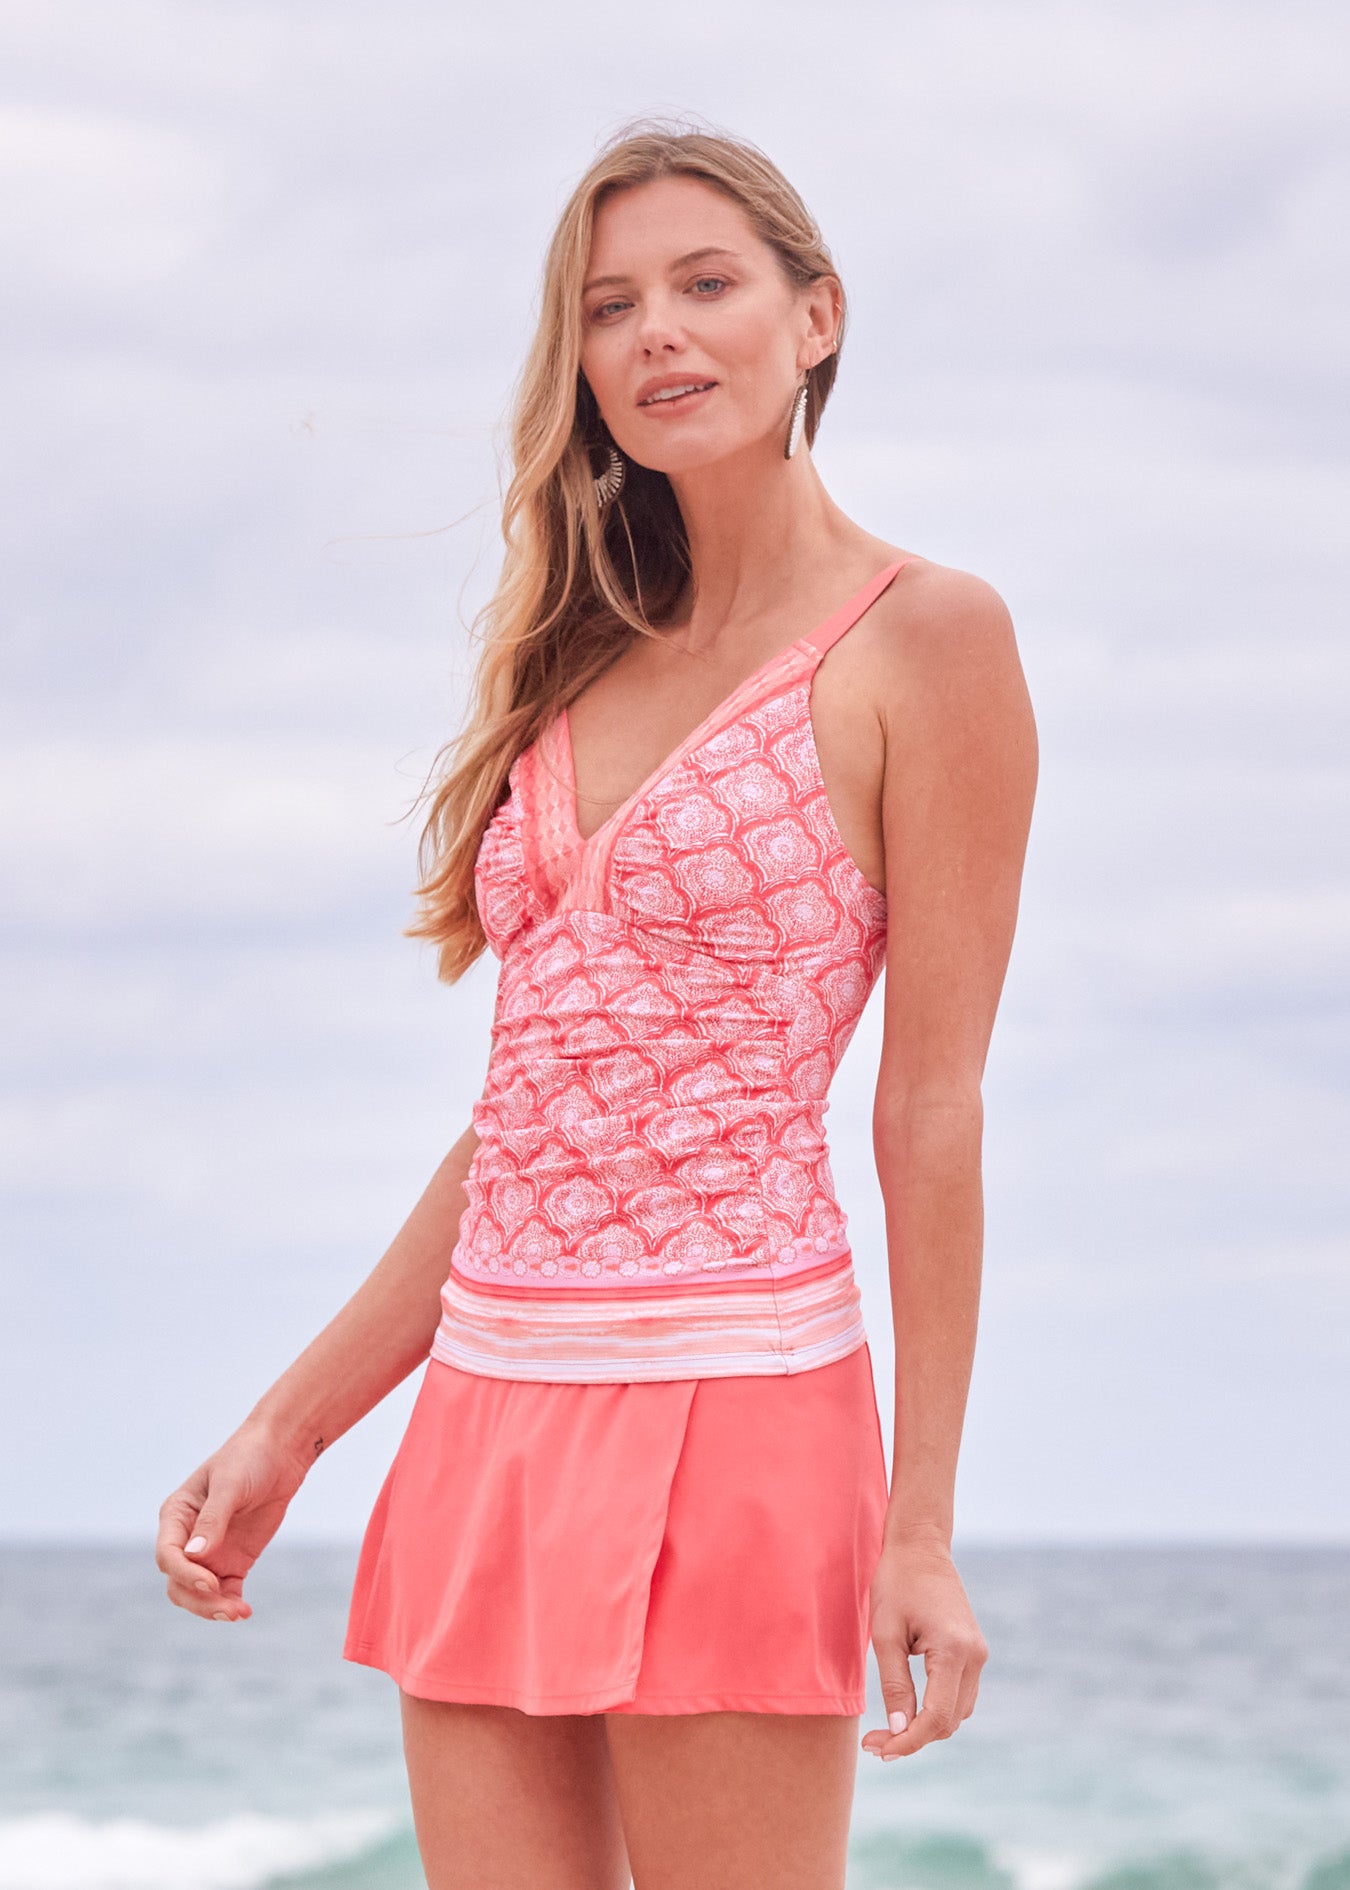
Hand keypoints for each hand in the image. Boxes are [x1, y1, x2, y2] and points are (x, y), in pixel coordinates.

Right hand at [156, 1424, 310, 1622]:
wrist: (280, 1453)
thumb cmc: (249, 1458)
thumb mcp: (230, 1485)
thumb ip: (213, 1520)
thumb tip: (194, 1555)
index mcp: (176, 1516)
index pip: (167, 1555)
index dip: (184, 1573)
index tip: (210, 1583)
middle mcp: (187, 1538)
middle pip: (178, 1582)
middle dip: (198, 1599)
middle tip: (228, 1608)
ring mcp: (210, 1553)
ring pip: (198, 1593)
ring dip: (213, 1608)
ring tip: (239, 1613)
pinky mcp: (232, 1561)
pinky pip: (225, 1592)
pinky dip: (230, 1604)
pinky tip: (244, 1611)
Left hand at [861, 1536, 987, 1760]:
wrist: (920, 1547)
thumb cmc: (896, 1584)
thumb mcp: (885, 1633)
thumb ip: (895, 1683)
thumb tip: (898, 1729)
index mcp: (953, 1650)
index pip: (935, 1717)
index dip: (907, 1741)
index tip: (878, 1749)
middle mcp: (974, 1656)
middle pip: (949, 1722)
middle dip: (913, 1738)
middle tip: (874, 1743)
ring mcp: (978, 1654)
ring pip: (957, 1713)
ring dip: (926, 1728)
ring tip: (887, 1730)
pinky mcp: (973, 1651)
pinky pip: (959, 1695)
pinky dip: (937, 1710)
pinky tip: (909, 1709)